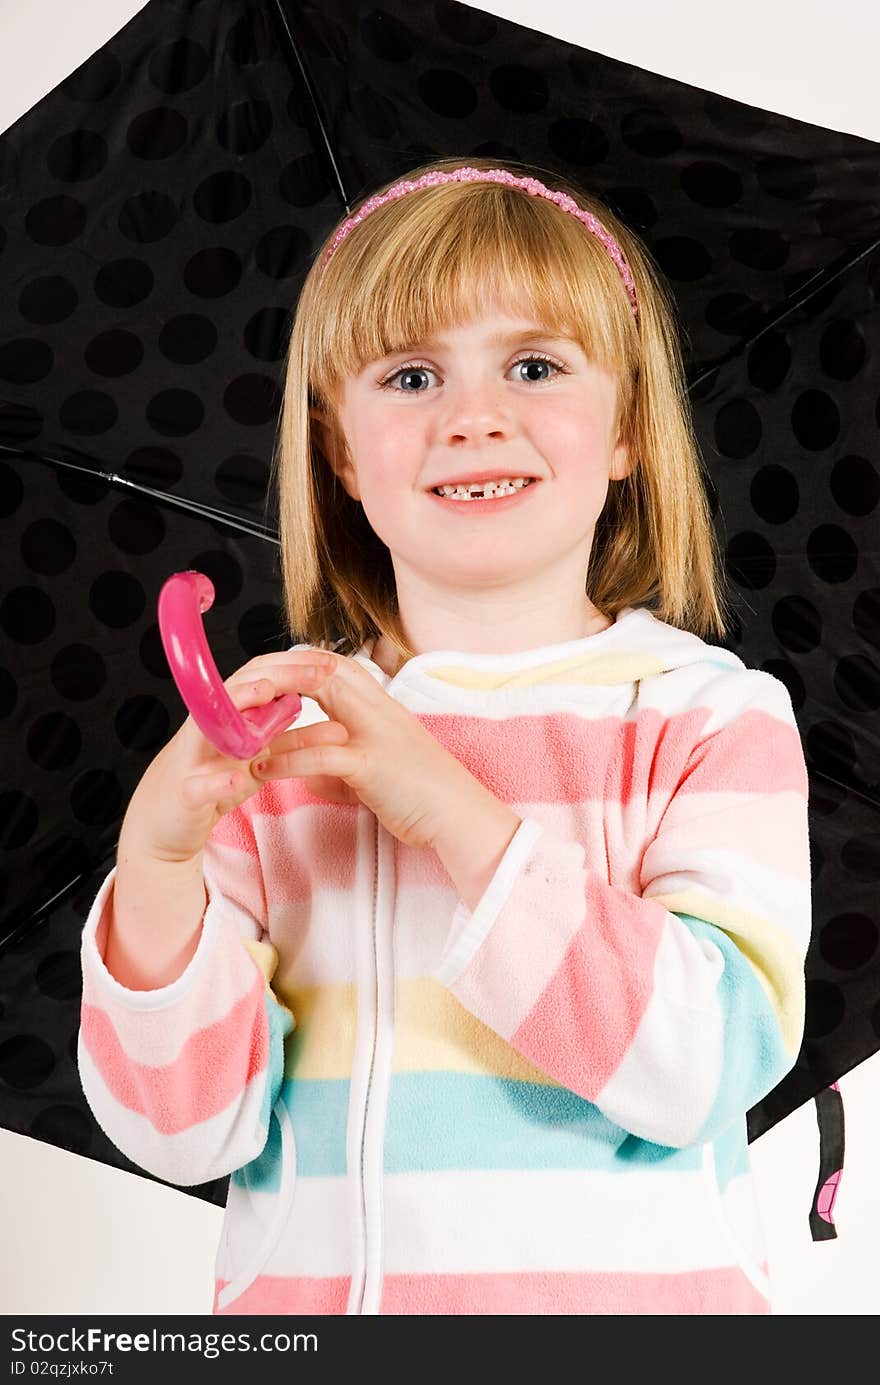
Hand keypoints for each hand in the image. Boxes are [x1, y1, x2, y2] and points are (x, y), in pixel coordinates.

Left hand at [248, 648, 470, 849]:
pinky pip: (321, 755)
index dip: (294, 665)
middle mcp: (376, 708)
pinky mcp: (371, 765)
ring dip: (271, 722)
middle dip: (275, 678)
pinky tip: (261, 770)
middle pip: (318, 671)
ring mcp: (375, 733)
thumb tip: (307, 776)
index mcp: (378, 704)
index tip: (262, 679)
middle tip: (237, 695)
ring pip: (315, 707)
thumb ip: (338, 765)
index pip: (331, 664)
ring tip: (236, 737)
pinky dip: (287, 761)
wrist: (457, 813)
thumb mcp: (374, 770)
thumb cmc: (419, 792)